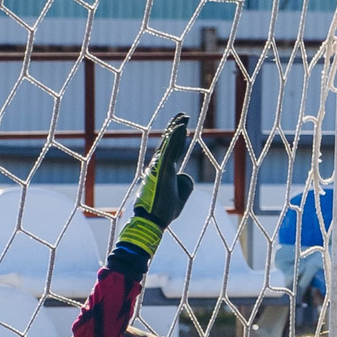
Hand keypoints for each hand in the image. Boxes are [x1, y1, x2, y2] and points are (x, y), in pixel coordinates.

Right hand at [117, 113, 194, 259]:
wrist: (152, 222)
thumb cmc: (163, 213)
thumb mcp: (180, 196)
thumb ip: (184, 183)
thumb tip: (185, 175)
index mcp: (163, 171)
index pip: (172, 150)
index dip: (178, 137)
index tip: (183, 126)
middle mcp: (159, 166)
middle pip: (169, 142)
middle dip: (176, 127)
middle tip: (183, 115)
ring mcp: (159, 167)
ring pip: (169, 143)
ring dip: (177, 128)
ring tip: (185, 116)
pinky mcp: (162, 170)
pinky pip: (170, 150)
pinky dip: (175, 138)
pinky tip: (180, 127)